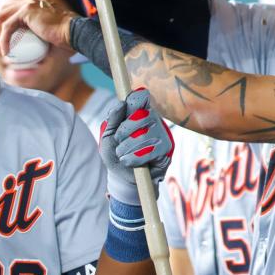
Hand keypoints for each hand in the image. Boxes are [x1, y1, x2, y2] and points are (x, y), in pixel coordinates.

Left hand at [0, 0, 77, 55]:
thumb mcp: (49, 40)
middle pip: (3, 12)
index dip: (1, 27)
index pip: (11, 12)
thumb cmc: (66, 41)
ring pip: (1, 17)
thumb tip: (31, 60)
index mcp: (35, 4)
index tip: (0, 43)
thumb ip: (40, 45)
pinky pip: (8, 25)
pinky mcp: (27, 10)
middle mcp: (31, 1)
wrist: (75, 34)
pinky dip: (3, 39)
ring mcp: (29, 4)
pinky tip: (5, 51)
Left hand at [99, 88, 174, 204]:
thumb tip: (121, 104)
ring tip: (122, 154)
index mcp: (139, 112)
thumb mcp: (108, 136)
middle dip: (124, 131)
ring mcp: (162, 134)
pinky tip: (129, 161)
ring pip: (144, 135)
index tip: (125, 108)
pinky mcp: (166, 150)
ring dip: (127, 147)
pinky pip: (151, 151)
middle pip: (141, 116)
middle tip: (118, 141)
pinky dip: (135, 158)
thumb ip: (112, 119)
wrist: (122, 177)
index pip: (141, 97)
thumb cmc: (115, 152)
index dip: (133, 101)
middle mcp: (153, 120)